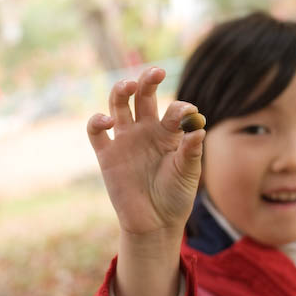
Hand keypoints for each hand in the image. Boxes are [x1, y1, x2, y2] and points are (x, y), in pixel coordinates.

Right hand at [87, 67, 204, 238]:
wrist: (154, 223)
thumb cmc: (176, 196)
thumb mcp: (188, 174)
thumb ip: (191, 150)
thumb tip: (199, 127)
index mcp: (169, 133)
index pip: (174, 110)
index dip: (181, 108)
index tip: (189, 113)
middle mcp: (146, 131)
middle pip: (143, 96)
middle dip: (148, 80)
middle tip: (157, 72)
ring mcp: (125, 140)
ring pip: (118, 105)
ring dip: (121, 90)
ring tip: (129, 85)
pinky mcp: (107, 155)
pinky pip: (96, 132)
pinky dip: (97, 121)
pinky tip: (108, 121)